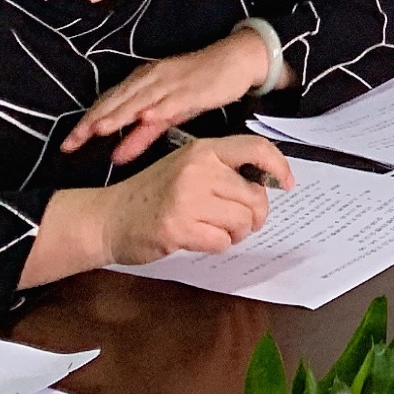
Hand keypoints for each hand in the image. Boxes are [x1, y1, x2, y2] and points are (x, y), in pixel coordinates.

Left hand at [63, 30, 273, 166]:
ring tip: (98, 131)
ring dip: (118, 114)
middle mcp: (152, 78)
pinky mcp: (193, 87)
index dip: (86, 122)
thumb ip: (142, 134)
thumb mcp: (169, 111)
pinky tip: (146, 117)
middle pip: (116, 101)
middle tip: (70, 143)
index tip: (66, 145)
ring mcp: (171, 82)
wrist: (237, 59)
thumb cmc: (200, 85)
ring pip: (139, 99)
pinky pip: (173, 99)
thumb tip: (116, 157)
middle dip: (92, 122)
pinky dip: (158, 107)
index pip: (107, 102)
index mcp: (142, 81)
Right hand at [95, 136, 294, 266]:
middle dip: (255, 215)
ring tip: (219, 231)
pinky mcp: (177, 229)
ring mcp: (186, 199)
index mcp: (203, 150)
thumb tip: (268, 182)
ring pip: (241, 220)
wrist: (107, 218)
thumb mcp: (187, 167)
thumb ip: (223, 170)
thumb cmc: (153, 194)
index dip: (279, 167)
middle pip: (254, 195)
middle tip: (243, 223)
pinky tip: (202, 239)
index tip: (287, 184)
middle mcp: (198, 170)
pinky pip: (221, 241)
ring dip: (236, 233)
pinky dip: (218, 245)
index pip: (256, 149)